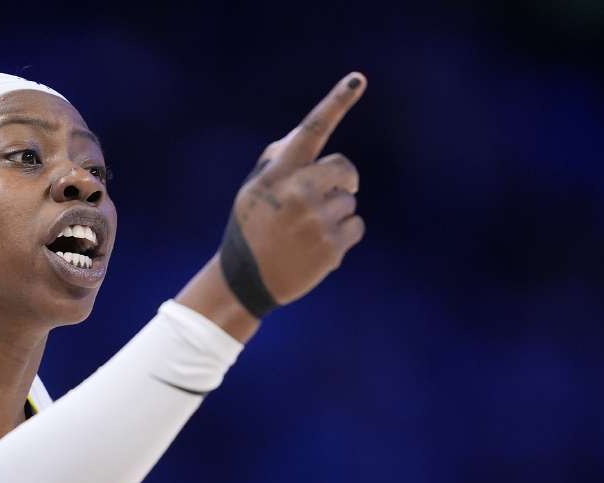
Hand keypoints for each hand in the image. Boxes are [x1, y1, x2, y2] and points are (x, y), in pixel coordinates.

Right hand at [226, 72, 366, 308]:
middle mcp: (298, 192)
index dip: (336, 103)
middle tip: (323, 198)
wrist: (246, 281)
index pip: (311, 130)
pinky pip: (356, 226)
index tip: (357, 79)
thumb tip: (305, 135)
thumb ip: (278, 159)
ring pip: (350, 200)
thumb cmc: (251, 228)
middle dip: (341, 180)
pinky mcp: (332, 246)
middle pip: (345, 168)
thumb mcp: (253, 190)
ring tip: (308, 231)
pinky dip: (343, 235)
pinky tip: (318, 246)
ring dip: (336, 212)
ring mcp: (317, 220)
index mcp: (277, 174)